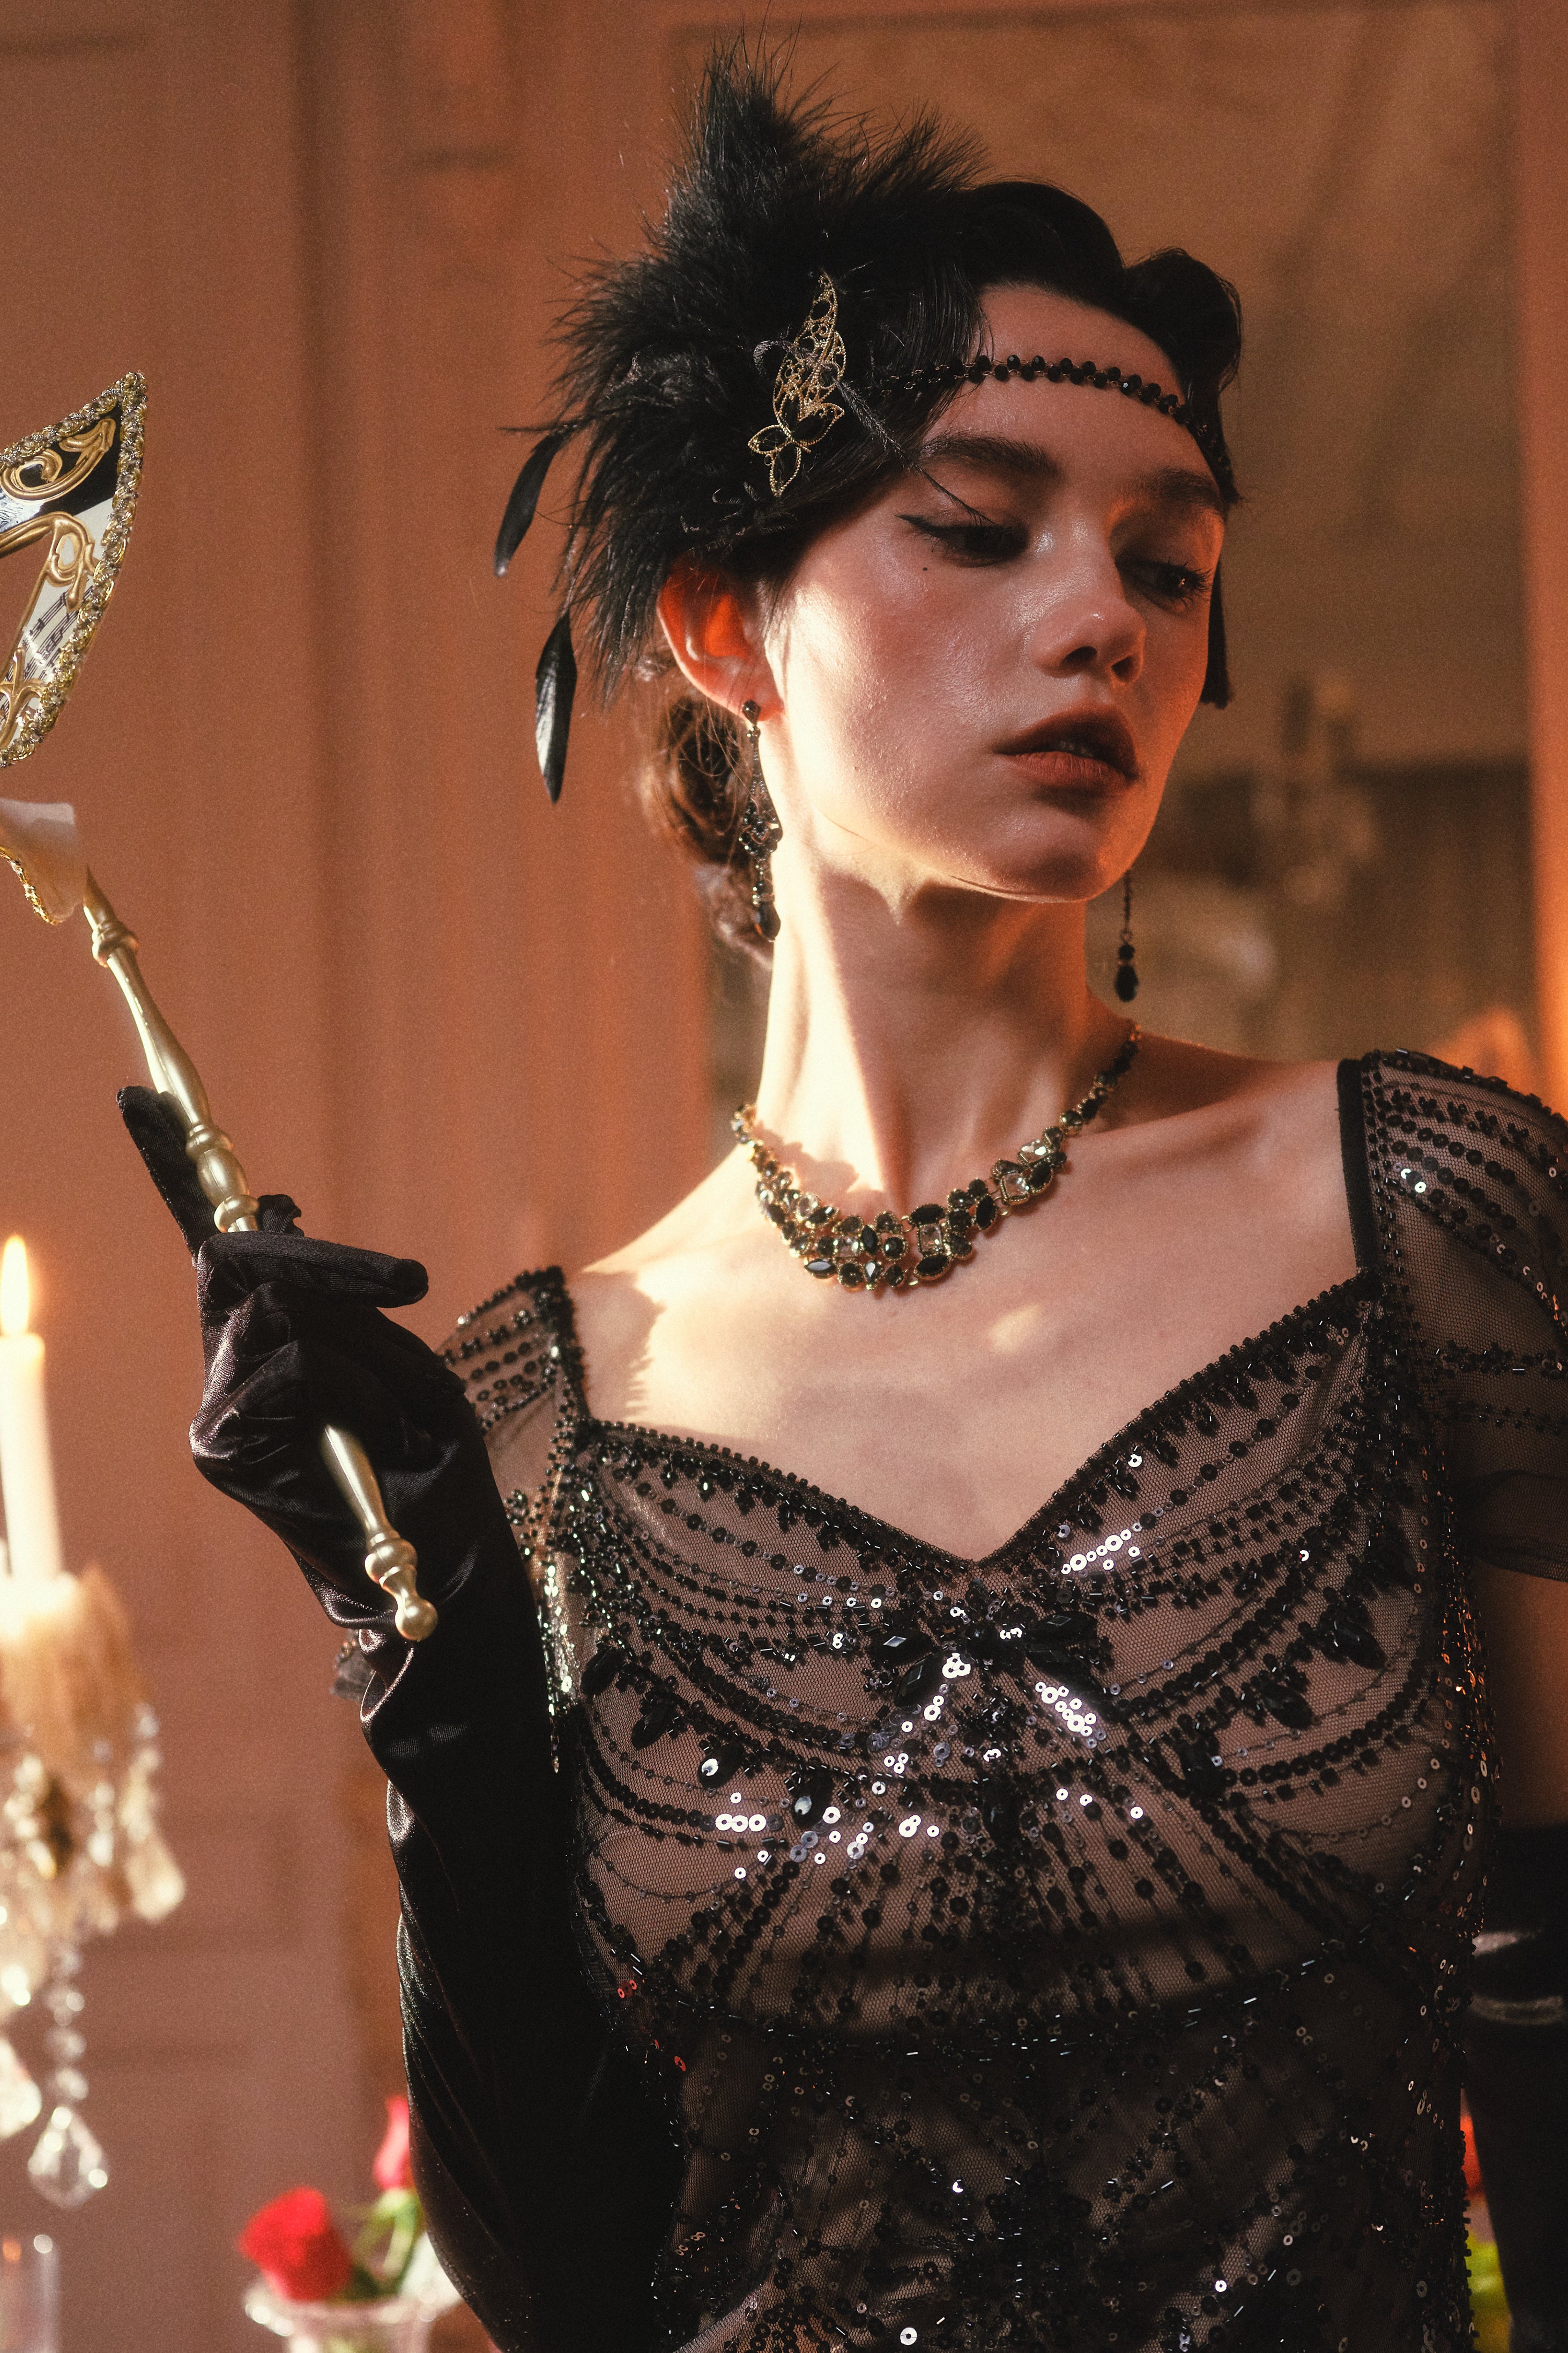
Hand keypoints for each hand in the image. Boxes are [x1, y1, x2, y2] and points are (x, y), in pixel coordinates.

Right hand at [119, 1086, 506, 1626]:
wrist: (449, 1559)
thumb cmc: (433, 1460)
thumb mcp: (399, 1355)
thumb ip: (332, 1299)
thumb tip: (263, 1216)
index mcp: (266, 1342)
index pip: (213, 1243)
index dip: (175, 1168)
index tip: (136, 1097)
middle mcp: (226, 1370)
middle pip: (241, 1259)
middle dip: (331, 1264)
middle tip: (408, 1284)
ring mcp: (218, 1409)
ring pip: (279, 1311)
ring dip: (363, 1349)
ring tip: (397, 1413)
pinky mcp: (223, 1447)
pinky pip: (291, 1362)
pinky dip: (352, 1386)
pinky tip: (374, 1434)